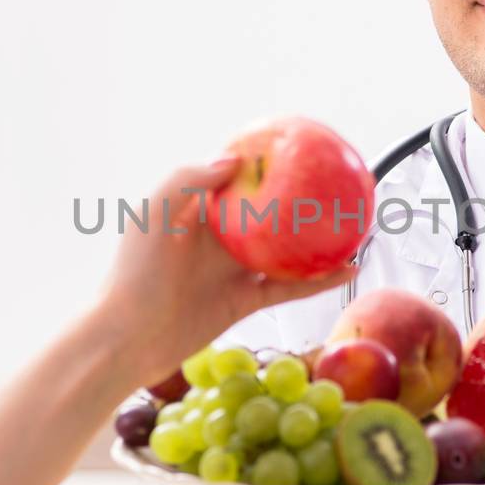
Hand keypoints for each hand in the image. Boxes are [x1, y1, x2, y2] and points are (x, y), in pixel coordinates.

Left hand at [94, 157, 356, 386]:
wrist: (129, 339)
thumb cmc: (135, 273)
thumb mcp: (155, 213)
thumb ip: (189, 179)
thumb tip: (233, 161)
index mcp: (196, 208)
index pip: (235, 176)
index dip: (264, 161)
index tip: (299, 145)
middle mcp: (218, 236)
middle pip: (268, 211)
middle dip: (300, 197)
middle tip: (339, 183)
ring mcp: (232, 269)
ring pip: (286, 249)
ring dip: (318, 239)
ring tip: (355, 224)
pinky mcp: (243, 301)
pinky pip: (289, 287)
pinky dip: (319, 280)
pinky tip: (348, 270)